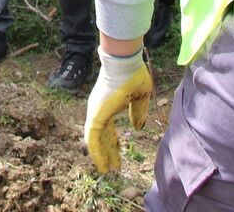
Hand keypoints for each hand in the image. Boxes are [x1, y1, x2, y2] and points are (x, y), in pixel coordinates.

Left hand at [83, 49, 153, 173]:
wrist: (124, 63)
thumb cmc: (133, 75)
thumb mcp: (140, 98)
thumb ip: (138, 113)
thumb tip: (137, 127)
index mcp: (109, 107)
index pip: (108, 130)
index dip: (112, 144)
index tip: (117, 156)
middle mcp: (99, 111)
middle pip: (102, 137)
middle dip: (108, 153)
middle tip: (113, 168)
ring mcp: (96, 113)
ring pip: (95, 140)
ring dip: (101, 156)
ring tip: (107, 171)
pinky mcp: (96, 115)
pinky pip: (92, 138)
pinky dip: (96, 152)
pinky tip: (102, 164)